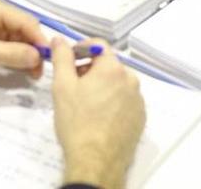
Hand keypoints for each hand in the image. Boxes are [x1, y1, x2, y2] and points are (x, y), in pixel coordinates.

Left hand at [0, 0, 44, 84]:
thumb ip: (13, 53)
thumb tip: (38, 57)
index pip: (26, 22)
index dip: (39, 40)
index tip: (50, 59)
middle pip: (24, 30)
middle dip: (33, 49)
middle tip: (39, 72)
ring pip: (18, 39)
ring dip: (25, 55)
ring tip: (32, 74)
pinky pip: (8, 46)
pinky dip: (15, 57)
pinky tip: (21, 69)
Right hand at [53, 37, 143, 188]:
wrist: (96, 161)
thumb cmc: (77, 122)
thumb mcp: (62, 87)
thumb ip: (62, 58)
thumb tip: (59, 39)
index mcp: (113, 68)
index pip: (98, 46)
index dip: (81, 49)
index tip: (69, 61)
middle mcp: (131, 80)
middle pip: (109, 65)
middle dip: (91, 70)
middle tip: (73, 87)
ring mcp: (138, 100)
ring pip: (118, 84)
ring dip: (103, 87)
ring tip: (86, 106)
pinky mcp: (141, 118)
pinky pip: (126, 102)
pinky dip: (114, 103)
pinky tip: (100, 119)